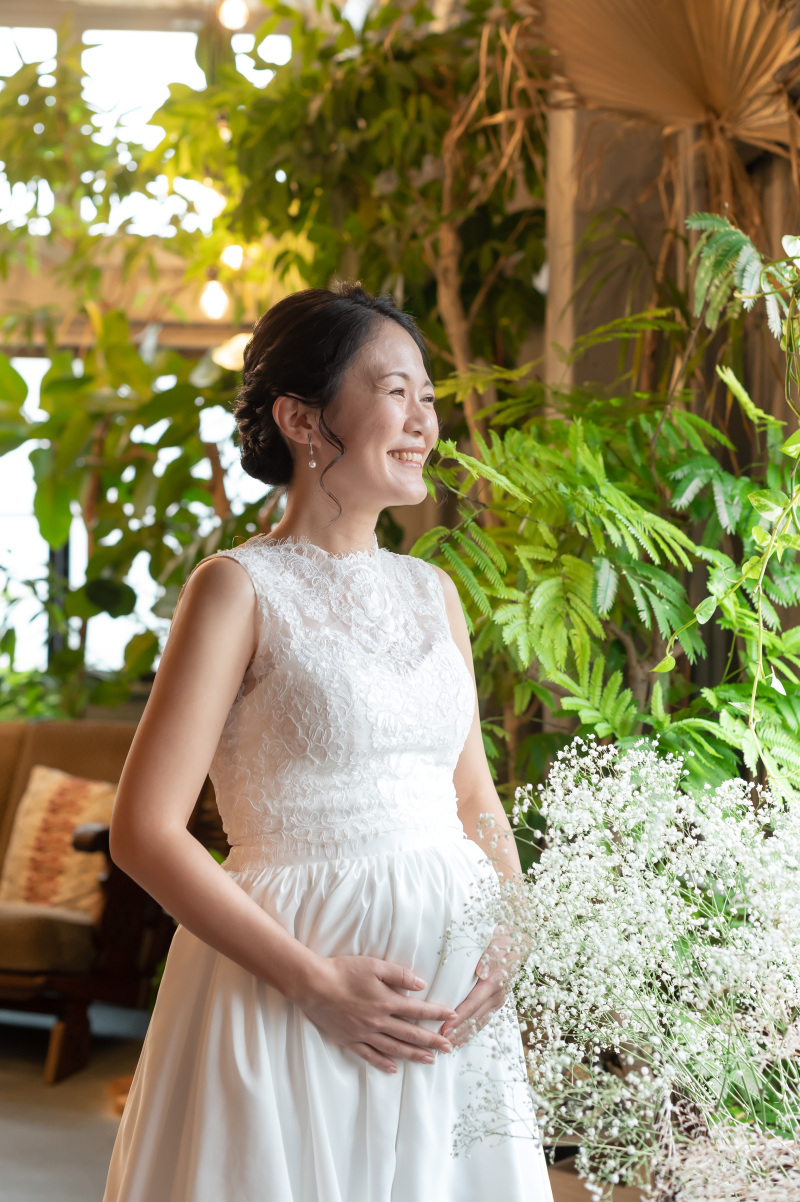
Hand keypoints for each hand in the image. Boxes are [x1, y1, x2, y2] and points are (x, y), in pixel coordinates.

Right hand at [294, 955, 457, 1073]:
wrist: (314, 986)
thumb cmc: (344, 971)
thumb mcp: (374, 966)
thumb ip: (399, 975)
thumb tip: (421, 985)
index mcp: (386, 1002)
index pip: (418, 1011)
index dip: (437, 1014)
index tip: (453, 1017)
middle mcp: (379, 1022)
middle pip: (410, 1034)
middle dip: (431, 1041)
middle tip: (448, 1047)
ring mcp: (364, 1034)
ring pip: (394, 1048)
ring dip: (414, 1055)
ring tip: (429, 1060)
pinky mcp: (350, 1040)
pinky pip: (370, 1056)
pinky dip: (383, 1063)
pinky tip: (393, 1068)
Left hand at [438, 924, 521, 1048]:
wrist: (517, 939)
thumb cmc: (500, 938)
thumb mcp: (495, 941)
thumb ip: (489, 955)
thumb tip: (481, 971)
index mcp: (495, 981)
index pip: (473, 1003)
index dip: (458, 1017)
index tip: (444, 1029)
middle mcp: (498, 994)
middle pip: (475, 1018)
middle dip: (457, 1032)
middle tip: (439, 1044)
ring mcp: (498, 1000)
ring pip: (479, 1022)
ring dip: (463, 1035)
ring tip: (446, 1046)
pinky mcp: (497, 1001)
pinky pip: (483, 1019)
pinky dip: (471, 1030)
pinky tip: (460, 1038)